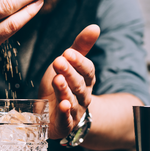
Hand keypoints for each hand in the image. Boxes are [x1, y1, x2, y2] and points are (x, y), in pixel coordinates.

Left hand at [38, 25, 99, 139]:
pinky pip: (66, 119)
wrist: (54, 114)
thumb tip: (95, 27)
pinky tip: (62, 105)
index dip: (78, 61)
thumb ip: (80, 47)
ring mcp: (74, 111)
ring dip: (65, 90)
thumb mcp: (68, 64)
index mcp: (86, 80)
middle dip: (69, 72)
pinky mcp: (64, 124)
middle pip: (79, 84)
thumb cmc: (61, 84)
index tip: (67, 52)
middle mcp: (83, 96)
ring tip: (58, 79)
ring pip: (72, 100)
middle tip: (58, 61)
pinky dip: (64, 113)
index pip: (87, 70)